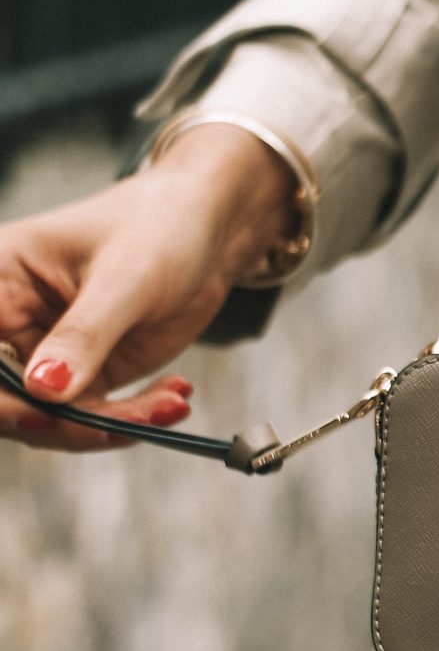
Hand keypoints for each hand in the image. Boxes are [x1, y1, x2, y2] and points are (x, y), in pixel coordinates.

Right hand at [0, 126, 297, 451]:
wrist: (207, 230)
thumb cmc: (160, 224)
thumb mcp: (125, 276)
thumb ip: (84, 334)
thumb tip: (43, 390)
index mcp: (0, 279)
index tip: (38, 414)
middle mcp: (12, 319)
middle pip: (3, 396)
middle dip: (56, 421)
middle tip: (109, 427)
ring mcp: (46, 352)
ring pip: (47, 417)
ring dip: (105, 426)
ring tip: (166, 405)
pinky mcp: (83, 375)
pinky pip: (90, 417)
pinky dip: (131, 420)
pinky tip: (171, 399)